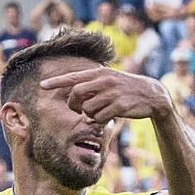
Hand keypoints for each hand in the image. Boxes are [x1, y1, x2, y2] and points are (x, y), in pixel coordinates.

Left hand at [40, 67, 169, 121]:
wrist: (153, 95)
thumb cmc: (127, 89)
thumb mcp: (110, 81)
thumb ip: (93, 86)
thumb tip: (74, 95)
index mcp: (101, 73)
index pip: (73, 77)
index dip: (56, 82)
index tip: (42, 85)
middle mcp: (105, 81)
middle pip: (76, 94)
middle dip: (73, 105)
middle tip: (79, 110)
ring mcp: (112, 93)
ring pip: (87, 109)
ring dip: (90, 115)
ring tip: (100, 113)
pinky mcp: (119, 106)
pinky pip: (99, 118)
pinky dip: (99, 122)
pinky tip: (107, 119)